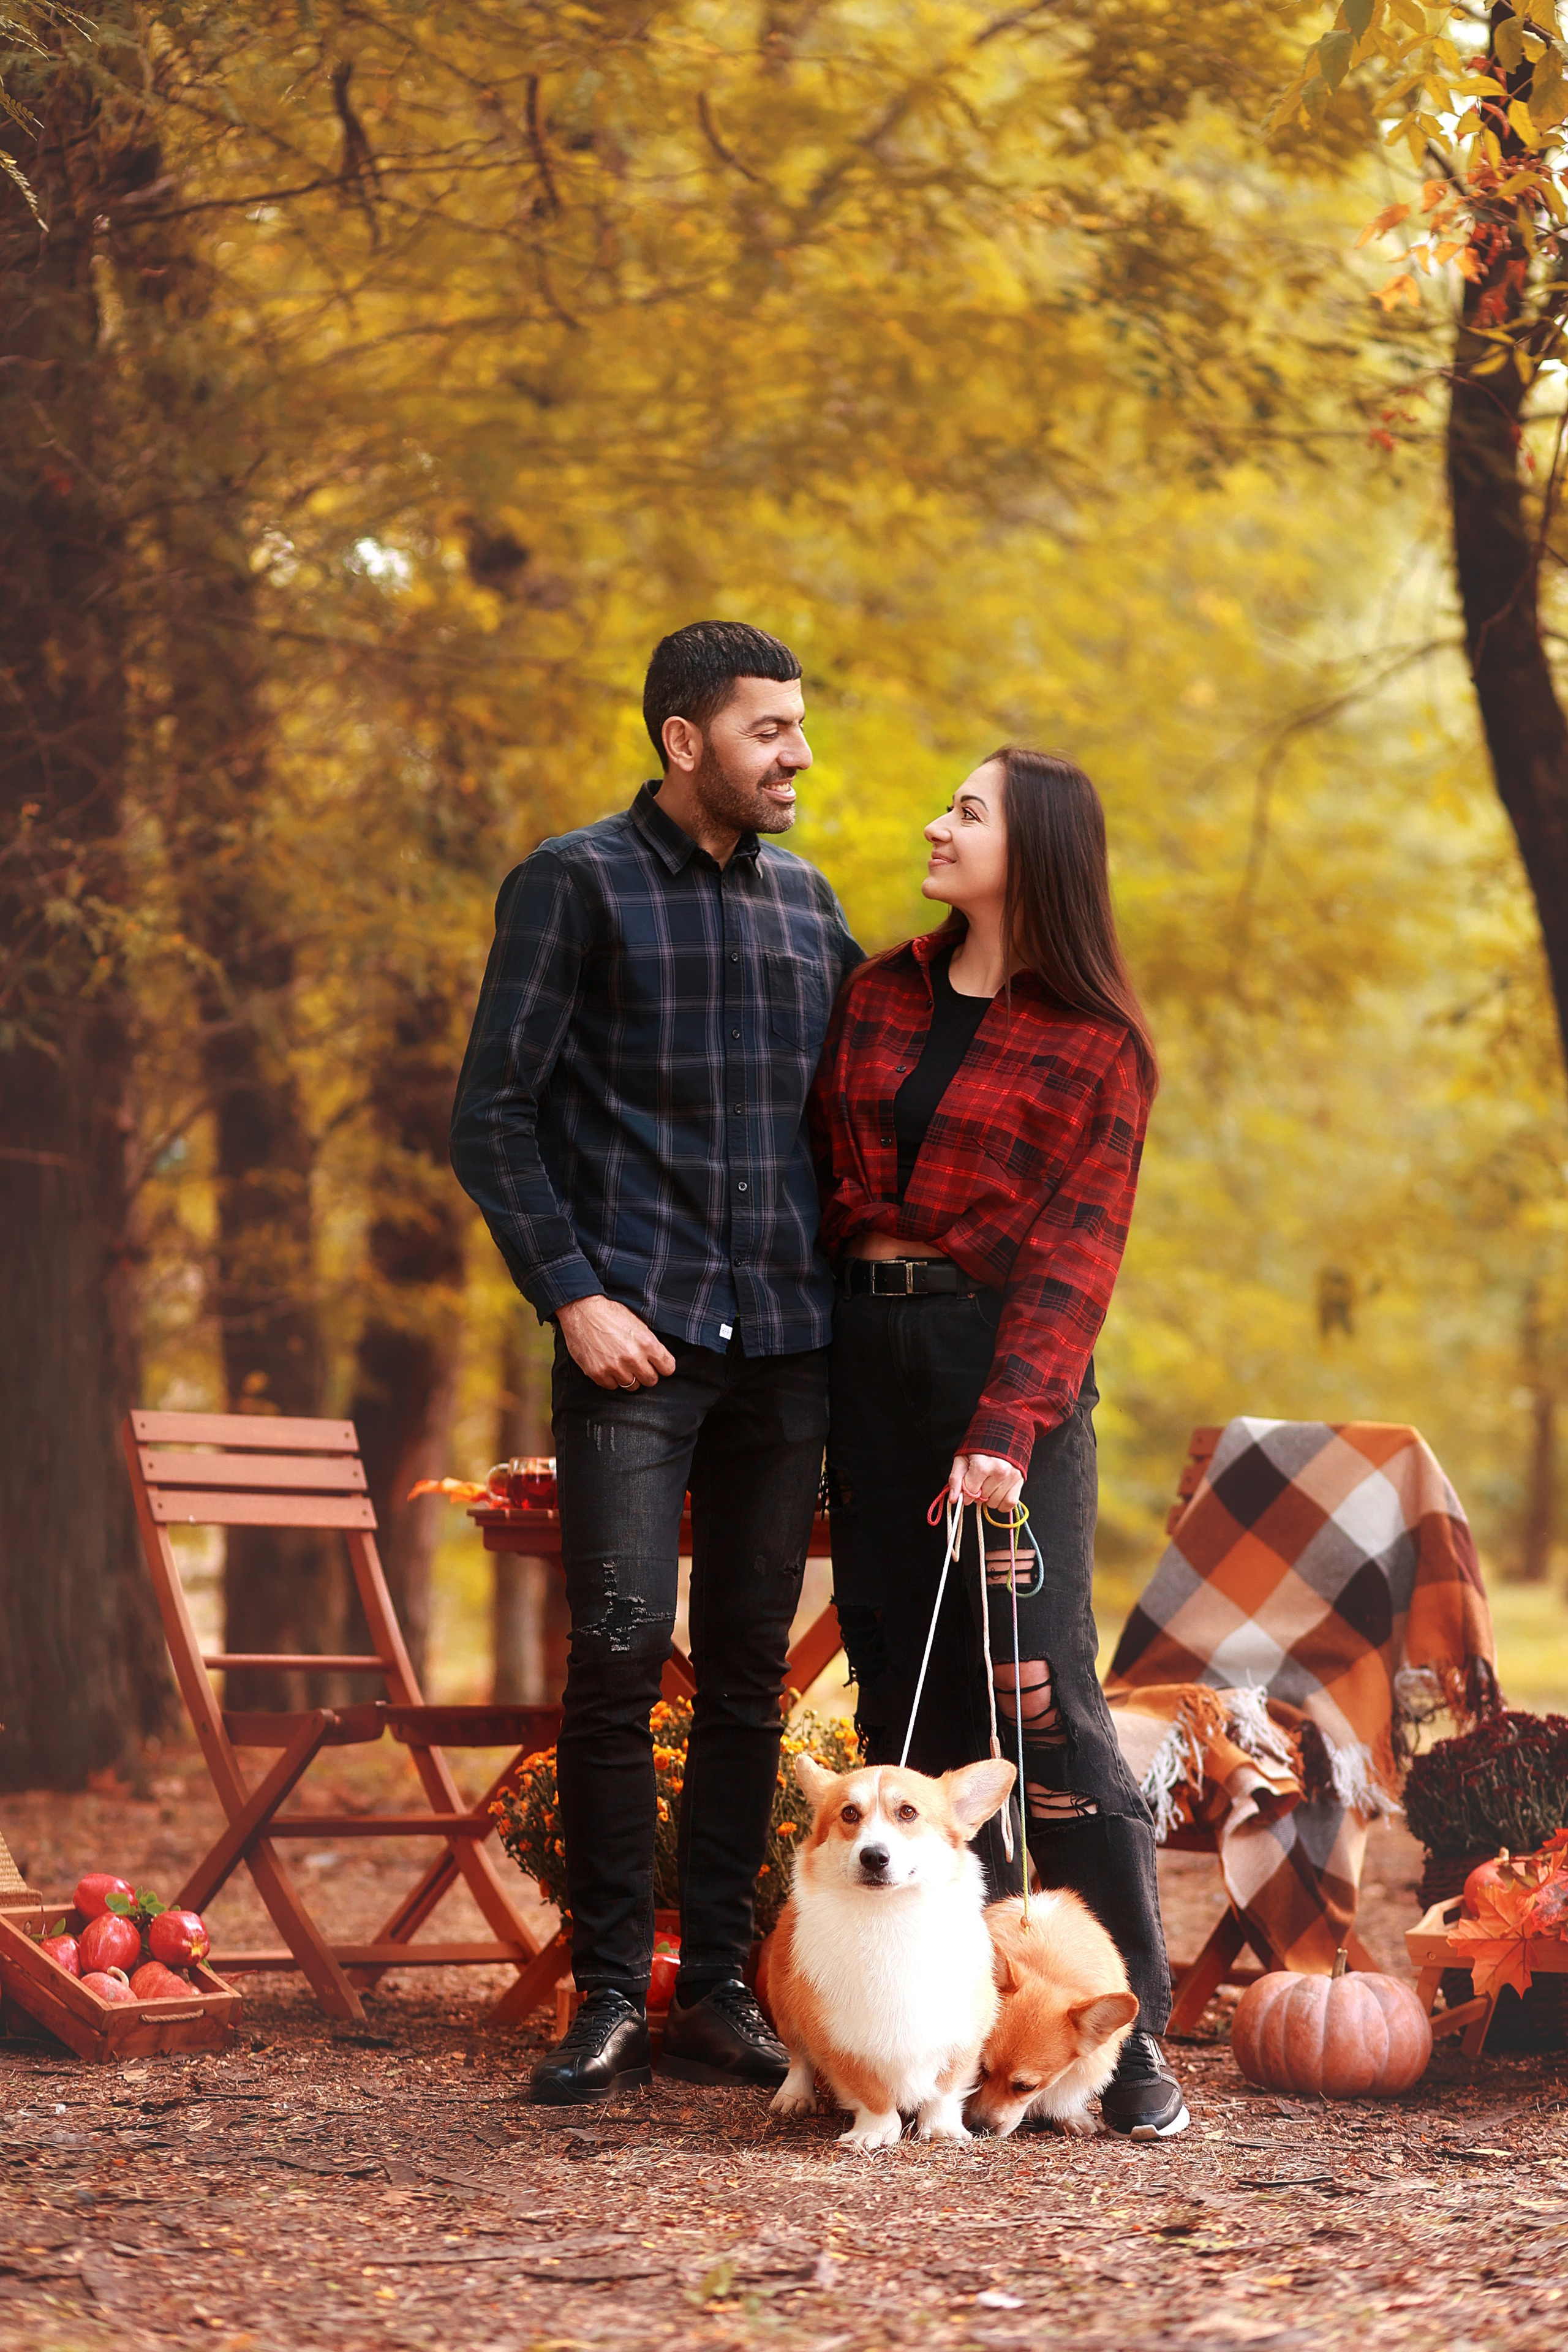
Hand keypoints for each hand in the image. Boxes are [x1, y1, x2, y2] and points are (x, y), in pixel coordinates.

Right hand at [557, 1295, 676, 1390]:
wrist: (582, 1310)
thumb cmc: (611, 1313)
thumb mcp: (638, 1323)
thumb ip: (650, 1343)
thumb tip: (659, 1358)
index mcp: (647, 1343)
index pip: (668, 1368)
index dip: (663, 1366)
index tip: (658, 1365)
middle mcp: (633, 1358)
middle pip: (651, 1380)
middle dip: (647, 1373)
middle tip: (638, 1364)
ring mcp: (614, 1367)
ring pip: (632, 1386)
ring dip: (628, 1377)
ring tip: (621, 1363)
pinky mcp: (597, 1373)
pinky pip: (612, 1386)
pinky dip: (611, 1379)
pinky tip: (608, 1365)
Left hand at [948, 1452, 1023, 1512]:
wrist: (1003, 1435)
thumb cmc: (981, 1447)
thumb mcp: (963, 1458)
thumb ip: (956, 1479)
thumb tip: (953, 1499)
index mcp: (982, 1465)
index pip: (970, 1492)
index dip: (966, 1490)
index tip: (969, 1482)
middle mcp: (999, 1472)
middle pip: (982, 1498)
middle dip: (978, 1492)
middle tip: (980, 1479)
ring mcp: (1011, 1477)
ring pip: (994, 1504)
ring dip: (990, 1498)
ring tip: (990, 1483)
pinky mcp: (1020, 1481)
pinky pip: (1009, 1504)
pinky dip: (1002, 1503)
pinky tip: (998, 1492)